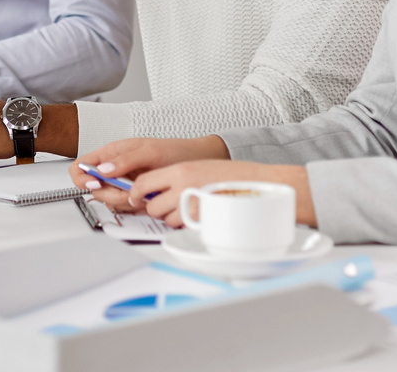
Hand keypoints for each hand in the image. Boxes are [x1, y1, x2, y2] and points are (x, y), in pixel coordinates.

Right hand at [72, 136, 227, 210]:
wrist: (198, 162)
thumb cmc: (175, 151)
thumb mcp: (149, 151)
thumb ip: (124, 160)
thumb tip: (102, 170)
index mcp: (112, 153)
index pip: (81, 166)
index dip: (82, 177)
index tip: (96, 183)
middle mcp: (114, 169)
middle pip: (94, 188)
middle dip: (110, 193)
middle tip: (129, 191)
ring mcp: (124, 184)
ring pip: (109, 200)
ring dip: (124, 201)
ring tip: (142, 193)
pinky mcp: (135, 197)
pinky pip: (124, 207)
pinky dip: (133, 207)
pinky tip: (146, 199)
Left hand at [128, 160, 314, 228]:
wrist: (262, 184)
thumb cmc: (235, 176)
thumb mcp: (200, 168)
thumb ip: (177, 176)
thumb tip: (155, 188)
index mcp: (181, 170)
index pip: (144, 182)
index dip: (136, 192)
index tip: (134, 196)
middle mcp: (183, 186)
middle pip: (151, 205)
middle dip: (154, 208)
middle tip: (165, 206)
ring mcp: (193, 206)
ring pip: (165, 219)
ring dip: (171, 218)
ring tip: (187, 210)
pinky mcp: (203, 222)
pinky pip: (184, 228)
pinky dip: (186, 226)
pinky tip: (198, 217)